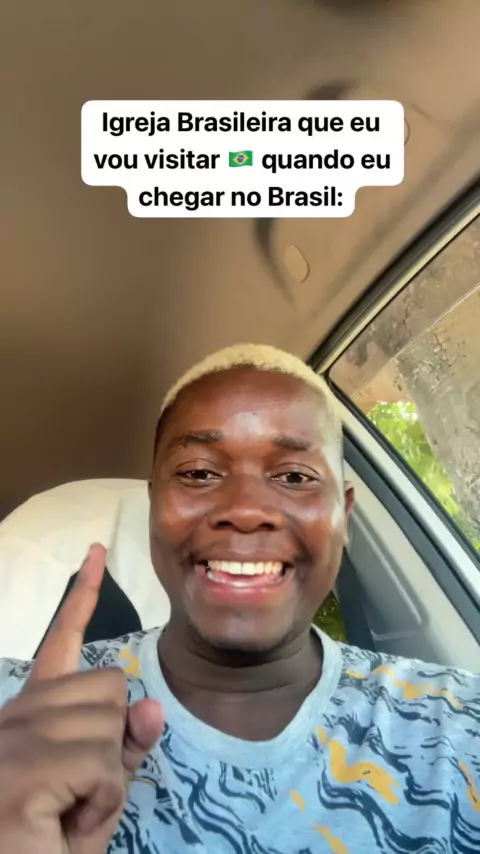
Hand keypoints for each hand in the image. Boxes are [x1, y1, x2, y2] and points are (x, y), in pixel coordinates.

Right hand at [0, 544, 163, 853]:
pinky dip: (101, 805)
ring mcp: (13, 738)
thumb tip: (150, 704)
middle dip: (112, 742)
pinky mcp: (21, 770)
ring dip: (106, 781)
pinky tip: (61, 821)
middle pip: (111, 687)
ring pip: (113, 724)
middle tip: (73, 792)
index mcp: (31, 713)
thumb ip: (124, 747)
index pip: (63, 641)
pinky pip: (105, 768)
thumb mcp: (98, 793)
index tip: (97, 553)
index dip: (84, 594)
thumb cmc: (49, 841)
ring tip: (64, 810)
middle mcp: (17, 714)